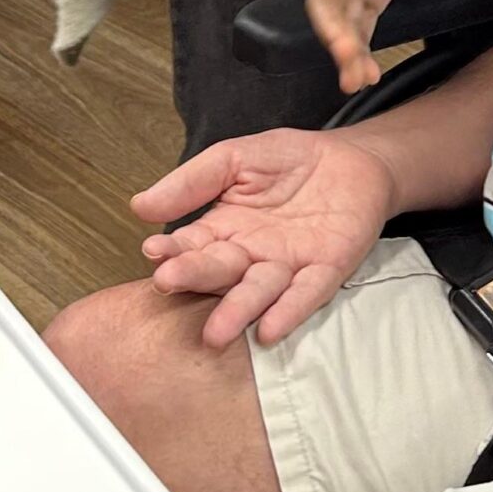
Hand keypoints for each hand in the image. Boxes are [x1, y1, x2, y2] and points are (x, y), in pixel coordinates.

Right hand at [130, 126, 397, 349]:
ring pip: (259, 292)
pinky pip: (306, 294)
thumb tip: (140, 205)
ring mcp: (288, 267)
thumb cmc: (289, 161)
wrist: (353, 159)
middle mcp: (251, 256)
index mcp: (224, 229)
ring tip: (215, 332)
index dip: (173, 250)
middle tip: (168, 283)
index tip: (153, 253)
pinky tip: (270, 330)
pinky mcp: (327, 270)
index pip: (192, 246)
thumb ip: (192, 181)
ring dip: (237, 311)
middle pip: (220, 271)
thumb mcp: (234, 159)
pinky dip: (289, 311)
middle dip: (194, 278)